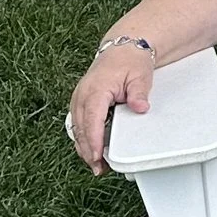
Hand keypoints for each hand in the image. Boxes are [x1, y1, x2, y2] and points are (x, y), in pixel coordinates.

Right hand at [66, 38, 154, 171]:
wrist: (123, 49)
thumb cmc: (130, 61)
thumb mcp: (140, 76)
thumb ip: (138, 94)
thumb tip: (140, 108)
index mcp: (96, 89)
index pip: (92, 119)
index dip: (93, 140)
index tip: (96, 156)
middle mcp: (82, 94)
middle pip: (80, 128)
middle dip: (87, 150)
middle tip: (98, 168)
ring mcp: (79, 98)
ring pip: (76, 128)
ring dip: (84, 146)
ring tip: (96, 164)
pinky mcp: (81, 102)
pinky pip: (79, 123)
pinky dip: (83, 138)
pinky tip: (92, 150)